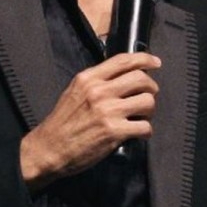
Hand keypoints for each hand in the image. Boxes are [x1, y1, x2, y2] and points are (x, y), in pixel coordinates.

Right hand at [20, 52, 160, 191]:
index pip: (123, 61)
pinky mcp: (114, 132)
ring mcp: (108, 111)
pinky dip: (146, 130)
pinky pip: (145, 126)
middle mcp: (100, 91)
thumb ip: (96, 80)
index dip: (144, 59)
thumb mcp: (75, 90)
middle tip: (149, 95)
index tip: (155, 62)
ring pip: (147, 101)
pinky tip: (139, 132)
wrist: (50, 147)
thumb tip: (121, 75)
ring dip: (150, 110)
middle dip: (151, 87)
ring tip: (142, 116)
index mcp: (89, 78)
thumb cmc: (63, 120)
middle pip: (140, 79)